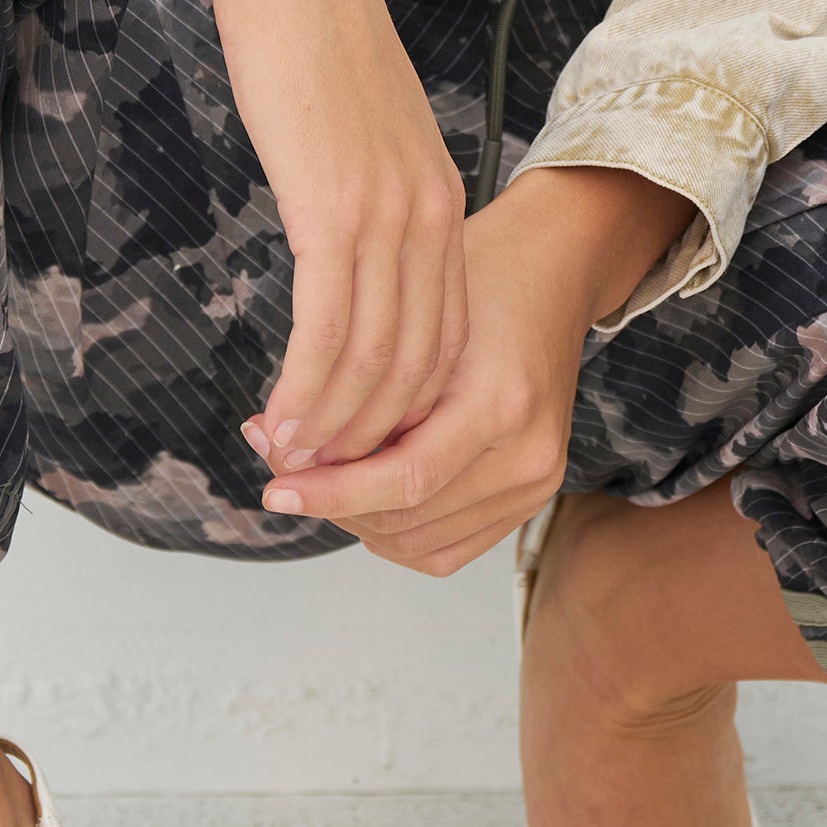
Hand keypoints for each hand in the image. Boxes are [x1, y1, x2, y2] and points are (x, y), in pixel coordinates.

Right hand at [112, 0, 466, 468]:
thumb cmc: (308, 40)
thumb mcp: (359, 129)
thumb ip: (366, 188)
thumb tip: (342, 236)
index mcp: (442, 200)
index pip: (445, 334)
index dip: (406, 403)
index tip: (361, 441)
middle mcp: (432, 218)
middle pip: (421, 365)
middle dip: (372, 435)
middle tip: (319, 479)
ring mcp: (390, 217)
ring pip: (377, 361)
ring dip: (334, 427)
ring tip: (289, 467)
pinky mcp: (337, 210)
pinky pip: (330, 330)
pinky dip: (307, 389)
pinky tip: (279, 422)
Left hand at [253, 166, 692, 574]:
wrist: (551, 276)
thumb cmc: (481, 280)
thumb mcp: (415, 317)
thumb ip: (359, 389)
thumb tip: (279, 444)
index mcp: (502, 403)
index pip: (405, 477)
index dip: (332, 491)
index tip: (275, 488)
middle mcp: (528, 454)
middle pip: (407, 518)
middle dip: (332, 501)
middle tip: (280, 469)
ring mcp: (535, 483)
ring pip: (417, 542)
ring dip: (357, 518)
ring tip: (317, 477)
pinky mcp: (530, 499)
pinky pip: (445, 549)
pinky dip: (394, 533)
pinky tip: (362, 496)